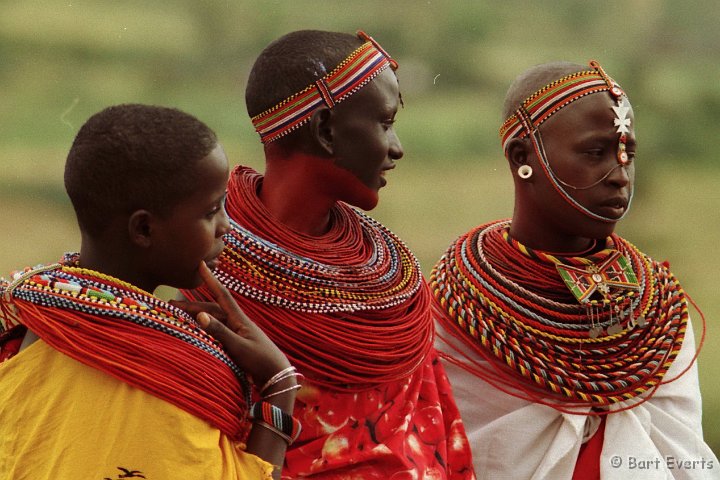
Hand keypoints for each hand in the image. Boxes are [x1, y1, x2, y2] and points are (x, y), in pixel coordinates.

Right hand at [175, 262, 291, 385]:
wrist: (277, 376)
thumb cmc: (260, 360)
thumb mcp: (238, 347)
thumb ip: (220, 332)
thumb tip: (200, 315)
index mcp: (240, 319)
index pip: (222, 294)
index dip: (211, 280)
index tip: (201, 264)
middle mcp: (238, 323)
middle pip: (212, 308)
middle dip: (193, 305)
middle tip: (172, 306)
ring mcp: (238, 333)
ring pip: (214, 320)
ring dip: (198, 316)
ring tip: (180, 317)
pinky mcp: (238, 343)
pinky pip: (218, 331)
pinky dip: (205, 329)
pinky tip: (197, 332)